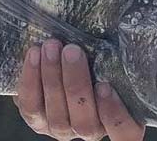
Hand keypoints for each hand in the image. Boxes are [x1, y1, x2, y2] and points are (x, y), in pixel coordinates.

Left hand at [14, 39, 144, 140]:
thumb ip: (114, 57)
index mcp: (116, 120)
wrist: (58, 62)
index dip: (116, 117)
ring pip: (57, 115)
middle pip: (85, 122)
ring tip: (51, 46)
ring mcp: (62, 129)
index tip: (105, 87)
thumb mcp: (109, 58)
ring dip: (52, 77)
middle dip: (76, 84)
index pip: (125, 134)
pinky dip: (31, 79)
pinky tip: (34, 54)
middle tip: (72, 51)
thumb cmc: (93, 58)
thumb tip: (118, 27)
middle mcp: (90, 130)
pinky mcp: (37, 121)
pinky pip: (31, 105)